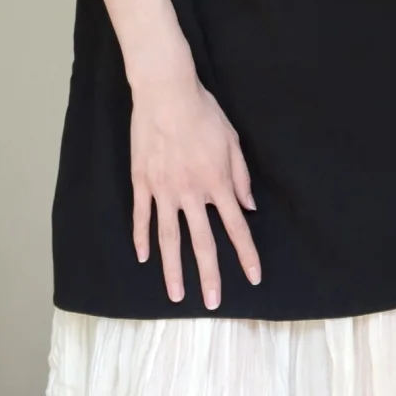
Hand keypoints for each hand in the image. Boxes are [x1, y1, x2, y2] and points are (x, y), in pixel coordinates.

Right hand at [130, 73, 260, 308]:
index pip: (236, 227)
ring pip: (170, 238)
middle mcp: (191, 192)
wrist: (166, 93)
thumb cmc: (204, 113)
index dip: (246, 254)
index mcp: (217, 182)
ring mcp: (163, 189)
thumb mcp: (232, 141)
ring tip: (176, 294)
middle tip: (212, 302)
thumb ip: (240, 177)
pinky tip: (144, 257)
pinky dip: (142, 238)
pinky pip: (142, 216)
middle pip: (203, 242)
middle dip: (210, 275)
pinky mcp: (142, 181)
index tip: (253, 277)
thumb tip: (248, 207)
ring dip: (173, 269)